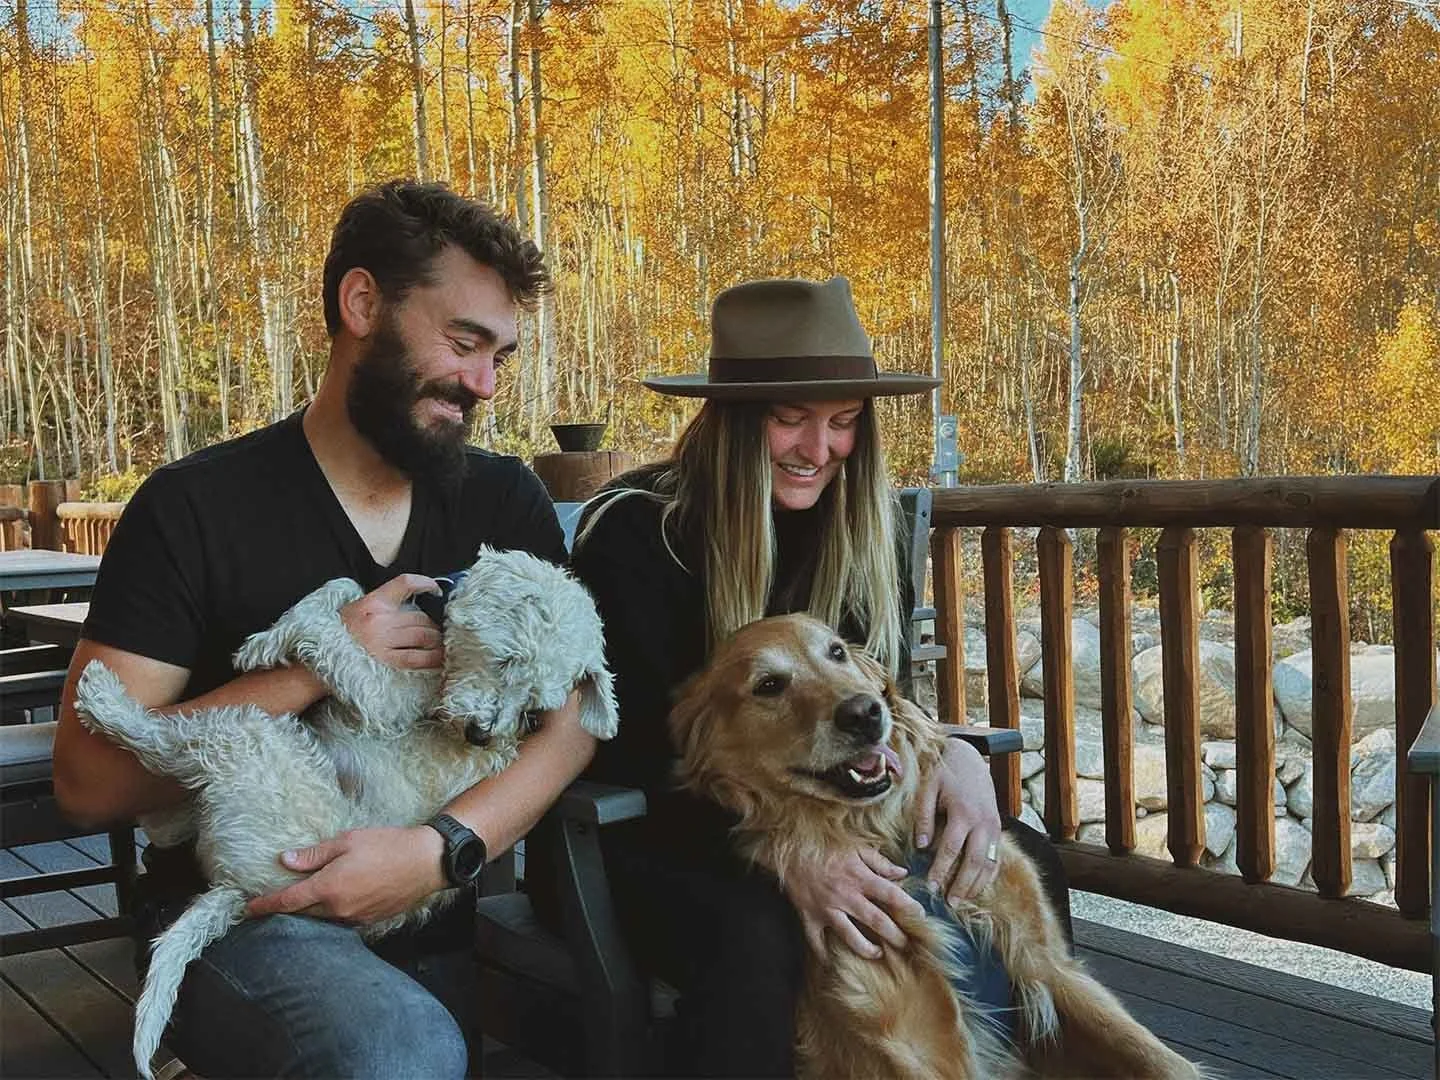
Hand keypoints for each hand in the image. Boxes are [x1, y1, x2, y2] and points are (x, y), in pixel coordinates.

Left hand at [245, 826, 445, 923]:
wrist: (427, 862)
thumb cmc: (388, 845)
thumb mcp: (348, 841)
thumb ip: (315, 854)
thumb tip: (286, 860)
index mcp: (329, 887)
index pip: (287, 901)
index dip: (265, 905)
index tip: (249, 909)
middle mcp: (338, 908)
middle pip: (303, 913)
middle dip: (288, 908)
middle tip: (276, 899)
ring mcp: (355, 917)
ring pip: (323, 917)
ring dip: (312, 910)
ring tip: (308, 897)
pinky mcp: (370, 921)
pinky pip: (342, 919)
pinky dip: (333, 911)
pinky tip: (338, 898)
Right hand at [341, 574, 443, 670]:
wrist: (320, 656)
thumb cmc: (343, 631)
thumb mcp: (358, 607)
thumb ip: (385, 604)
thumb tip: (418, 604)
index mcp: (373, 602)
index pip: (405, 583)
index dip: (426, 583)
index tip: (437, 589)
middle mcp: (379, 620)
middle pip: (420, 617)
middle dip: (433, 624)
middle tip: (436, 630)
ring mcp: (382, 641)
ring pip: (423, 635)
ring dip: (436, 641)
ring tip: (439, 644)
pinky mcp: (385, 661)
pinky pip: (418, 658)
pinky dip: (433, 658)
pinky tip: (440, 658)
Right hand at [782, 848, 924, 959]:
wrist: (790, 851)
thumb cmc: (826, 848)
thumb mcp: (856, 848)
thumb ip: (880, 862)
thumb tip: (903, 873)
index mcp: (859, 878)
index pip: (891, 895)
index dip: (909, 906)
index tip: (921, 916)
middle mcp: (846, 896)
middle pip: (876, 921)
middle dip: (895, 935)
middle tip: (906, 944)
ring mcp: (827, 910)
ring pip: (850, 937)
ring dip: (867, 949)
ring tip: (877, 954)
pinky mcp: (810, 917)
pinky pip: (817, 942)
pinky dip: (824, 954)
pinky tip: (833, 962)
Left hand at [915, 738, 1001, 903]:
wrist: (971, 757)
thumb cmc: (944, 773)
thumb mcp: (928, 789)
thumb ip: (924, 817)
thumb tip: (921, 846)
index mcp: (964, 813)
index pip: (951, 849)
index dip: (941, 871)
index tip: (931, 888)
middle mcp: (983, 822)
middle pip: (974, 862)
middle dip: (962, 885)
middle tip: (950, 903)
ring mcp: (994, 827)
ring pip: (989, 863)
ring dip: (977, 885)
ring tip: (962, 901)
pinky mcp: (998, 828)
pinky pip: (996, 857)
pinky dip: (989, 875)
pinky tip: (978, 888)